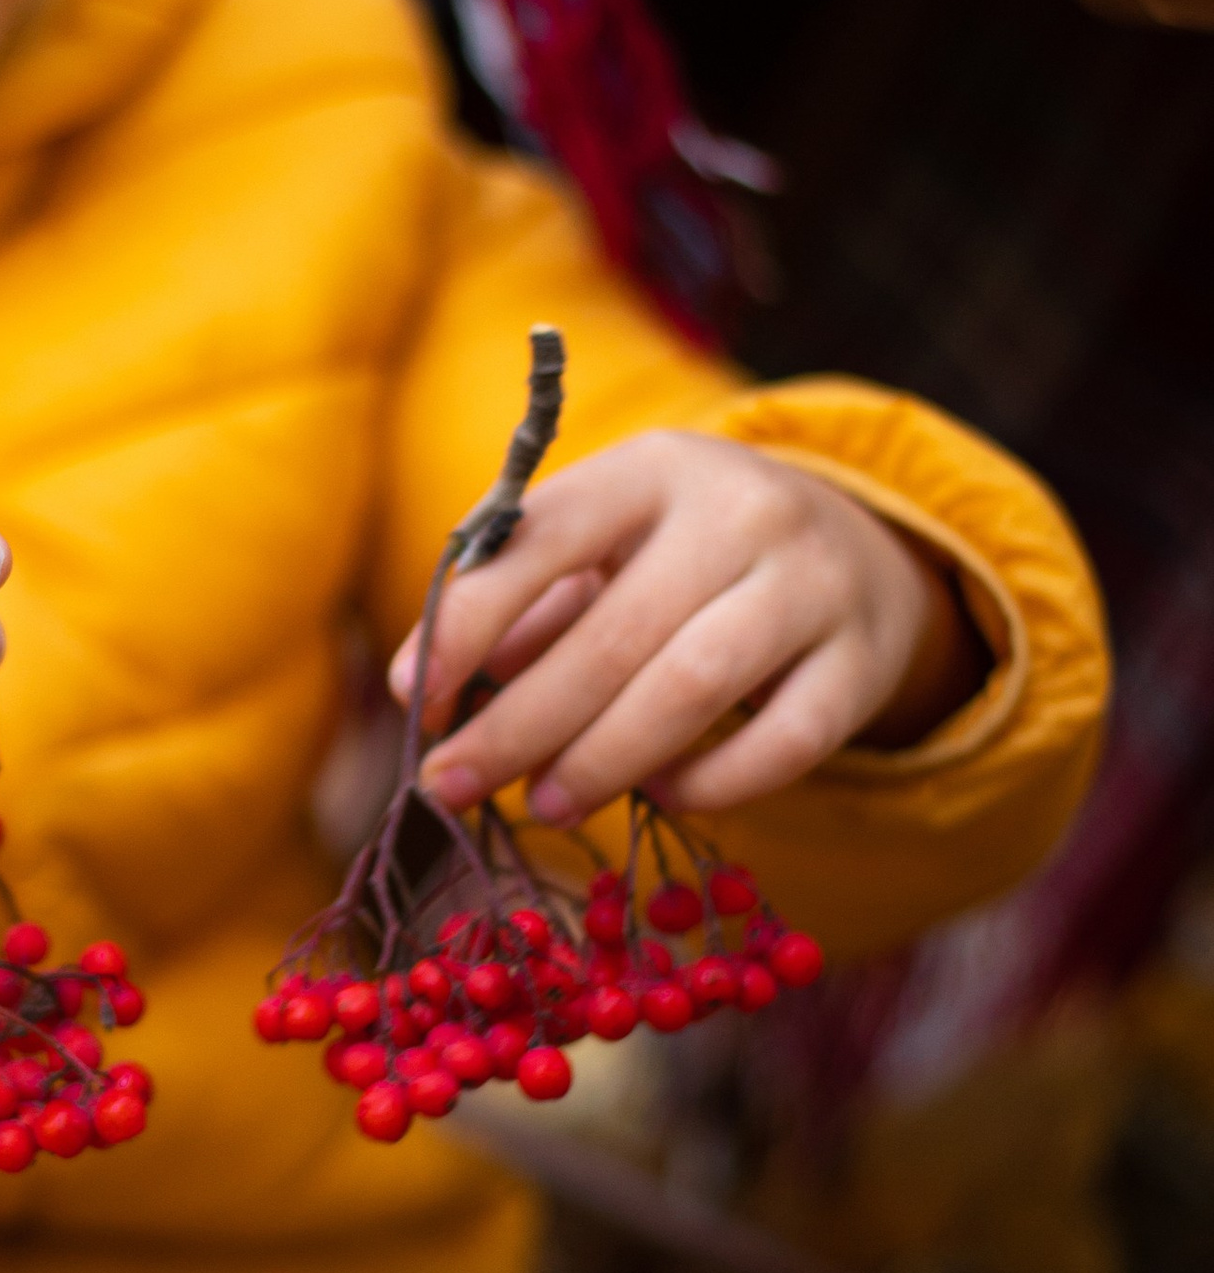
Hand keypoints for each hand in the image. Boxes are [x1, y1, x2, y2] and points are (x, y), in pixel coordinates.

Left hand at [386, 430, 977, 827]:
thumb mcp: (605, 547)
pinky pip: (783, 743)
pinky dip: (709, 784)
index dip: (466, 622)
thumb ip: (520, 604)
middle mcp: (742, 511)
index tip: (410, 696)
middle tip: (452, 784)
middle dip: (516, 725)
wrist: (855, 552)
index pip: (543, 538)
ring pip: (692, 688)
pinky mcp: (862, 662)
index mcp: (654, 468)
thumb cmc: (683, 559)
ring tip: (544, 804)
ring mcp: (814, 584)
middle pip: (612, 634)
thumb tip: (428, 691)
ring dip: (600, 760)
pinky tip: (657, 795)